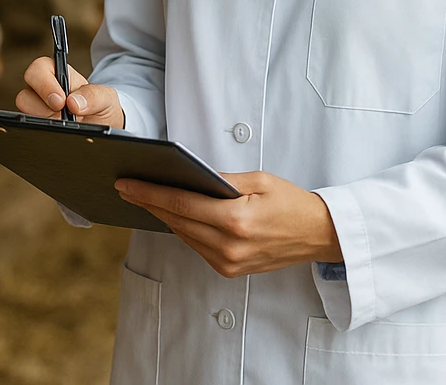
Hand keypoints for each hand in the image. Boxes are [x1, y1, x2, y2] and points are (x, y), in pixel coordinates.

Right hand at [16, 56, 124, 128]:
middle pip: (24, 93)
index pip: (39, 69)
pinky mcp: (37, 128)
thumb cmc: (102, 108)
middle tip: (60, 116)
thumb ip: (94, 95)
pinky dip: (42, 133)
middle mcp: (43, 92)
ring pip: (24, 114)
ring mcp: (38, 112)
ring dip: (43, 121)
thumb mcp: (106, 98)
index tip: (61, 100)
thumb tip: (74, 102)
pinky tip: (58, 135)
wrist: (103, 131)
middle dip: (41, 107)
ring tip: (63, 125)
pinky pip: (29, 130)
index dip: (44, 83)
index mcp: (59, 75)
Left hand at [115, 171, 342, 276]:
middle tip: (125, 187)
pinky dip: (182, 228)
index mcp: (235, 221)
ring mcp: (229, 262)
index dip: (149, 193)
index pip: (180, 204)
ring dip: (162, 215)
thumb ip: (221, 180)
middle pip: (176, 220)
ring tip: (142, 196)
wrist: (319, 235)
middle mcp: (229, 246)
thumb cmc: (292, 203)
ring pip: (183, 234)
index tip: (126, 184)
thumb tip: (189, 176)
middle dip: (148, 202)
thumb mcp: (258, 180)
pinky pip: (196, 246)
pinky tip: (171, 214)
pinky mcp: (230, 270)